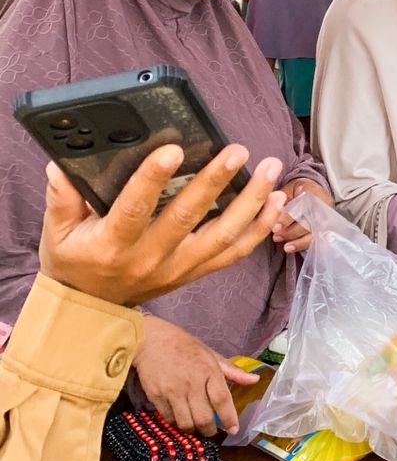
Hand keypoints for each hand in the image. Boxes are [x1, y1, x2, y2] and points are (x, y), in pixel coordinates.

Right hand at [40, 143, 284, 306]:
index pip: (134, 209)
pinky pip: (234, 252)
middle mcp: (151, 259)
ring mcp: (179, 268)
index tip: (173, 150)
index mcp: (113, 245)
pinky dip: (259, 228)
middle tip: (237, 151)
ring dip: (251, 202)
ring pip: (223, 236)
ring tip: (271, 169)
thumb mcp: (57, 232)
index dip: (152, 179)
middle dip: (215, 182)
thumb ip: (62, 197)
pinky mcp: (196, 273)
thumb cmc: (75, 263)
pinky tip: (276, 201)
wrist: (91, 310)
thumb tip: (61, 163)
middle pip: (188, 218)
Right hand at [133, 316, 258, 435]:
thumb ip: (233, 371)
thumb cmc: (185, 346)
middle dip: (210, 430)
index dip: (230, 418)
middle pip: (204, 417)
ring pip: (185, 423)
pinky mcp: (156, 396)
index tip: (234, 429)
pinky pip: (168, 419)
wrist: (150, 340)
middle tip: (212, 431)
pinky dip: (176, 423)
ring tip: (197, 427)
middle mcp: (191, 383)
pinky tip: (181, 418)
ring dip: (193, 430)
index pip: (222, 400)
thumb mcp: (211, 354)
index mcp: (209, 371)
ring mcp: (172, 391)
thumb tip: (254, 380)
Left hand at [274, 178, 329, 252]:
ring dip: (294, 239)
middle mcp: (323, 205)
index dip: (287, 218)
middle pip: (308, 222)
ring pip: (312, 233)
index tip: (274, 226)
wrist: (314, 192)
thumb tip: (268, 209)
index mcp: (312, 192)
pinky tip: (289, 247)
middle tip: (275, 234)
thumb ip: (280, 199)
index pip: (302, 206)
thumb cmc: (297, 191)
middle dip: (290, 231)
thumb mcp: (288, 189)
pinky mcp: (326, 229)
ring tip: (278, 240)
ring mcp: (327, 218)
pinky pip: (315, 240)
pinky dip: (300, 245)